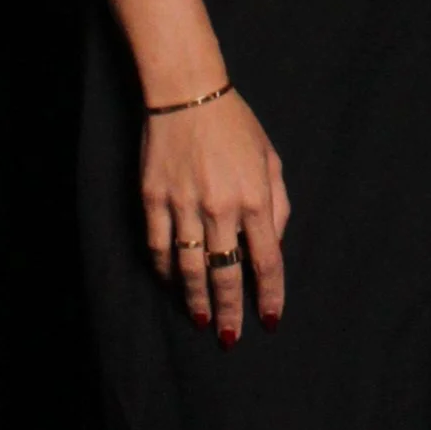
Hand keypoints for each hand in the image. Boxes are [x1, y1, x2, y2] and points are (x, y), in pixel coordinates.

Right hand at [142, 91, 289, 342]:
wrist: (186, 92)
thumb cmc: (235, 124)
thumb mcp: (270, 159)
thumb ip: (277, 204)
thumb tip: (272, 243)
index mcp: (255, 198)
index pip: (267, 260)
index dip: (270, 295)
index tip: (270, 320)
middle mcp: (220, 207)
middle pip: (226, 273)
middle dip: (231, 310)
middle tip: (231, 337)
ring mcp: (183, 205)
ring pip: (189, 267)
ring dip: (196, 299)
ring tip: (202, 320)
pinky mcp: (153, 199)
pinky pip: (159, 246)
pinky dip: (165, 271)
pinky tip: (172, 285)